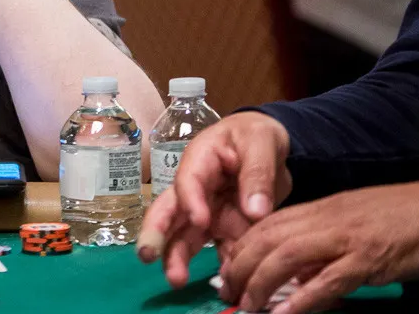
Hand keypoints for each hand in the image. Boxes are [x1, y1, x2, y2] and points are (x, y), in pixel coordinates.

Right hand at [138, 112, 292, 286]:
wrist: (271, 146)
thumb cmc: (256, 135)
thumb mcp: (261, 143)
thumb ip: (258, 174)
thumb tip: (255, 211)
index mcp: (200, 160)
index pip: (188, 180)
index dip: (191, 201)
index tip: (201, 221)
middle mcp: (196, 189)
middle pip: (170, 211)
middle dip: (157, 234)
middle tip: (148, 256)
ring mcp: (208, 211)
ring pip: (186, 236)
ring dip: (178, 257)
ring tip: (176, 280)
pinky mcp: (224, 228)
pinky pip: (221, 249)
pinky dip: (222, 266)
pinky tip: (227, 283)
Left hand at [219, 176, 418, 313]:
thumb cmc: (408, 220)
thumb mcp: (355, 226)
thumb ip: (323, 245)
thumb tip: (296, 276)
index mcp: (322, 209)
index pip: (266, 225)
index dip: (241, 249)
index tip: (227, 273)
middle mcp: (327, 218)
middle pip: (267, 238)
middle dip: (239, 268)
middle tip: (226, 295)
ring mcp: (347, 238)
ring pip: (287, 256)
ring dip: (260, 284)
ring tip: (245, 308)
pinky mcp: (371, 259)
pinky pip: (328, 280)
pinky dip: (301, 299)